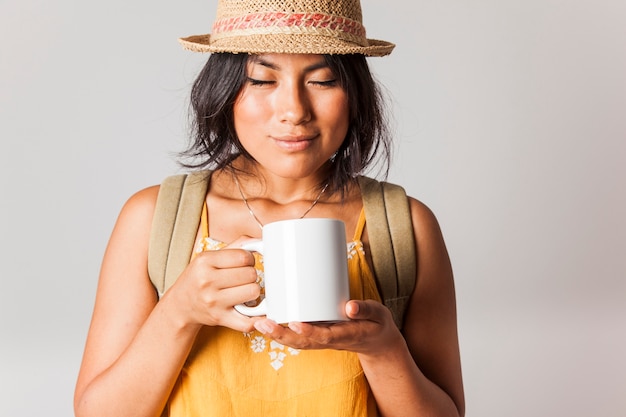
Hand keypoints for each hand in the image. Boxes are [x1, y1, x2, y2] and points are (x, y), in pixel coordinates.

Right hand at [162, 237, 261, 332]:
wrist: (180, 305)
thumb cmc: (199, 278)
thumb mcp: (210, 257)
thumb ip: (236, 246)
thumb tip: (260, 239)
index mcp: (205, 261)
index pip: (243, 257)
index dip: (250, 259)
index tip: (245, 264)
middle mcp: (207, 281)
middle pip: (251, 274)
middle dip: (250, 276)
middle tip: (242, 279)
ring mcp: (213, 301)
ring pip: (253, 292)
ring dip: (252, 292)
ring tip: (243, 291)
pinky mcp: (219, 318)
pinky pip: (247, 321)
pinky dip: (256, 318)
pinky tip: (253, 310)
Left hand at [252, 300, 402, 354]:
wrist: (376, 341)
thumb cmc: (376, 324)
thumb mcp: (378, 315)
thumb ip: (366, 310)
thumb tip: (350, 306)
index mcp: (345, 335)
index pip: (324, 336)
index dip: (309, 331)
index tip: (295, 323)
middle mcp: (330, 340)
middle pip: (303, 342)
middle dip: (282, 334)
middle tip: (263, 324)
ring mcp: (322, 339)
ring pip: (296, 341)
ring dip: (276, 334)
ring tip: (258, 323)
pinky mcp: (317, 335)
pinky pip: (296, 337)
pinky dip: (281, 332)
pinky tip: (266, 323)